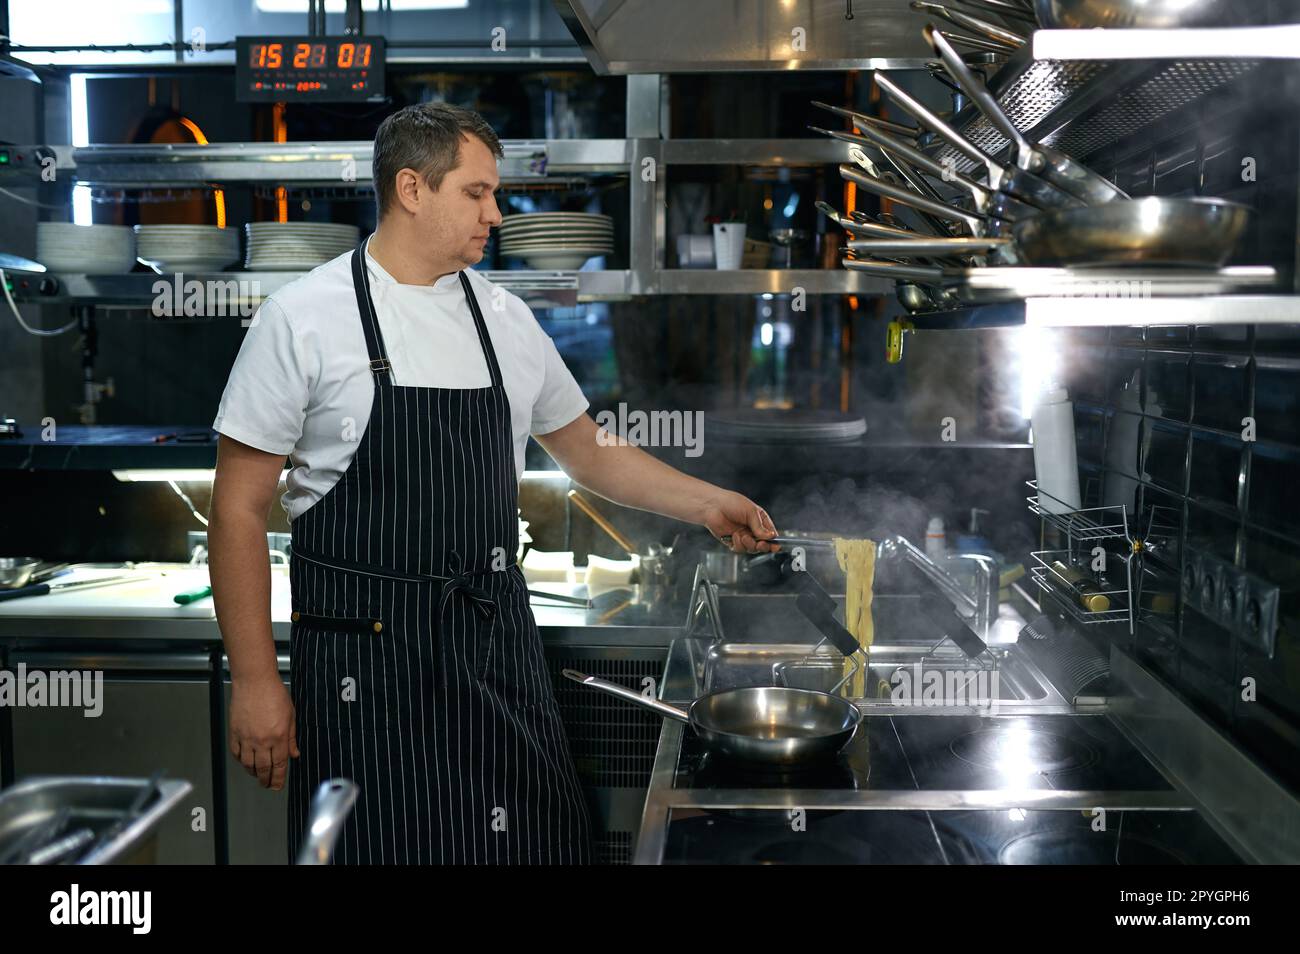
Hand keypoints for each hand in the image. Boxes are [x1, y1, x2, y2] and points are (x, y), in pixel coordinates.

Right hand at [229, 674, 298, 790]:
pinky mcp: (235, 733)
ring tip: (257, 775)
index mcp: (279, 736)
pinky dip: (241, 761)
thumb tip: (294, 753)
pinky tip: (245, 762)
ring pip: (248, 764)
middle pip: (263, 768)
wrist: (255, 682)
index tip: (278, 786)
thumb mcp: (291, 715)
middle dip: (266, 780)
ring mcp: (247, 738)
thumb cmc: (274, 693)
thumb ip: (292, 737)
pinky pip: (236, 753)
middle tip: (267, 785)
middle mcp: (262, 740)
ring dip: (253, 773)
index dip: (279, 778)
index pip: (280, 765)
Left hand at [699, 490, 777, 553]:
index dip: (774, 541)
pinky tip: (733, 536)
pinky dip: (738, 545)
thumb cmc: (731, 503)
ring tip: (743, 536)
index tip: (775, 546)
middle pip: (763, 544)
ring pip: (752, 548)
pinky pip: (740, 549)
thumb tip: (770, 536)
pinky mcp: (733, 542)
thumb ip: (760, 526)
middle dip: (763, 546)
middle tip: (760, 544)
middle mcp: (752, 529)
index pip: (771, 534)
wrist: (712, 506)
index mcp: (760, 520)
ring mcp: (743, 536)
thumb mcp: (751, 512)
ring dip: (749, 544)